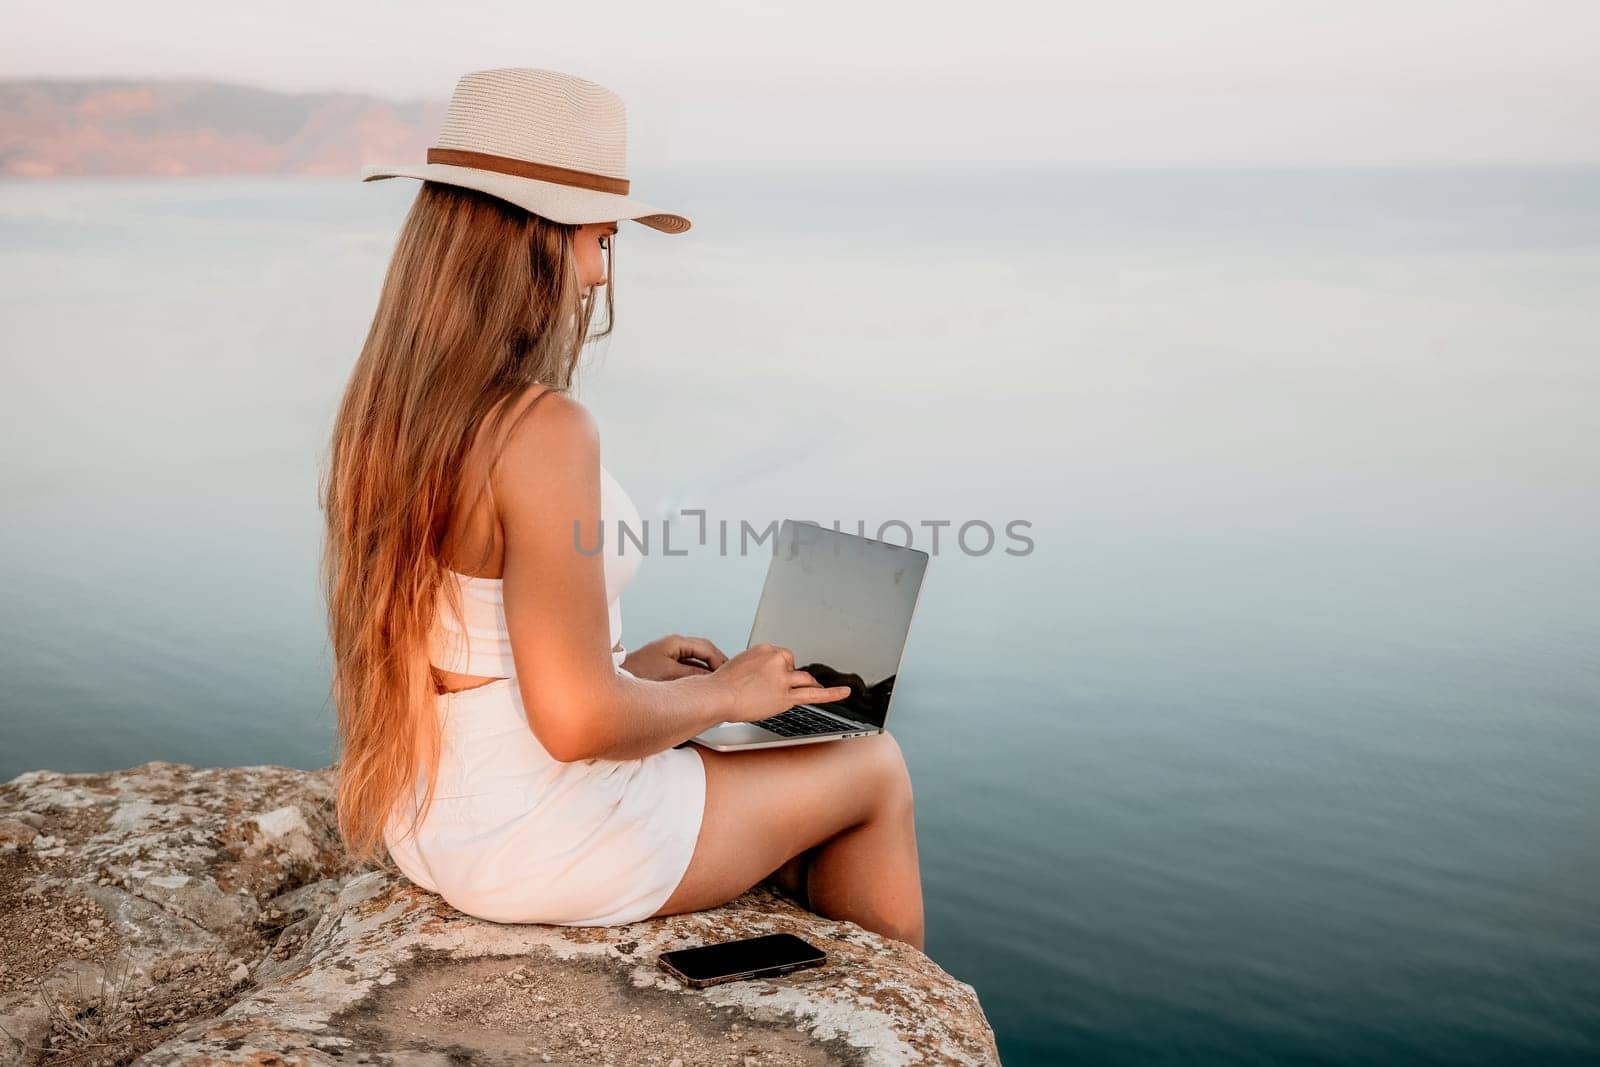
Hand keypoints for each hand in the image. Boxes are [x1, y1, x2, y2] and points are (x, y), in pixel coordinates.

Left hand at [621, 633, 728, 681]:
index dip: (721, 661)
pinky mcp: (665, 667)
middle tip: (728, 679)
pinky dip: (697, 676)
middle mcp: (673, 646)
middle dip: (717, 665)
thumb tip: (712, 678)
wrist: (613, 680)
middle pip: (704, 652)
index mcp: (676, 643)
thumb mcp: (670, 675)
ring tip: (716, 685)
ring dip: (707, 672)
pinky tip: (700, 688)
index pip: (707, 648)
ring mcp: (669, 656)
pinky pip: (688, 668)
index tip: (729, 674)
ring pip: (697, 661)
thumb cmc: (635, 674)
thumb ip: (694, 674)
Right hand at [713, 643, 853, 723]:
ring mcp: (782, 677)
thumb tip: (759, 677)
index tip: (764, 677)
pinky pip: (814, 694)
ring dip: (799, 685)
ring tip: (790, 692)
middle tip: (767, 688)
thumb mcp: (737, 665)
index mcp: (763, 649)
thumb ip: (754, 667)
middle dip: (785, 676)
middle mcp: (776, 660)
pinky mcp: (786, 695)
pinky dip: (832, 693)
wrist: (716, 696)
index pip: (779, 657)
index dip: (774, 669)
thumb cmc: (720, 686)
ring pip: (802, 679)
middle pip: (791, 666)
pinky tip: (845, 692)